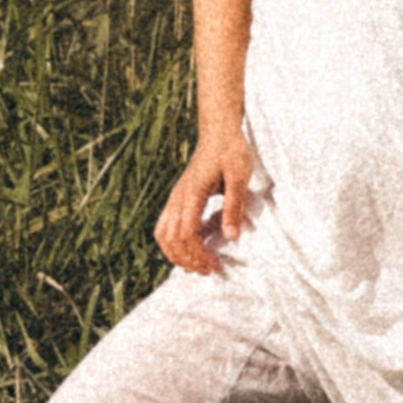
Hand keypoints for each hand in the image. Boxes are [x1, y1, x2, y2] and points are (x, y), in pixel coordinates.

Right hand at [154, 126, 260, 275]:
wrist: (218, 132)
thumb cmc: (231, 151)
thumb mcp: (239, 176)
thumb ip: (234, 206)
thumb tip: (232, 238)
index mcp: (192, 194)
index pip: (185, 234)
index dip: (197, 255)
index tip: (215, 265)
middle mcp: (178, 198)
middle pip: (170, 239)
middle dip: (187, 259)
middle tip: (209, 269)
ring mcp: (175, 198)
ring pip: (162, 234)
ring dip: (177, 254)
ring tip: (198, 264)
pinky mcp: (177, 199)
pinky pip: (165, 226)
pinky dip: (173, 243)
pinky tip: (191, 249)